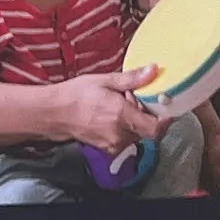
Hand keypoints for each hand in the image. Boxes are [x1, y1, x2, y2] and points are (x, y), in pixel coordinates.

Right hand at [46, 73, 167, 154]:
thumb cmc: (76, 95)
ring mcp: (115, 144)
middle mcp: (120, 134)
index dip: (165, 119)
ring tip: (120, 106)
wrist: (54, 113)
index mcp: (121, 116)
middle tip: (134, 99)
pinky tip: (113, 116)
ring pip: (138, 134)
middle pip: (148, 129)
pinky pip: (127, 139)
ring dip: (136, 121)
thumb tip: (154, 70)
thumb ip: (132, 79)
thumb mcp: (105, 80)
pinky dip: (126, 128)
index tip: (164, 106)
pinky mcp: (109, 149)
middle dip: (147, 115)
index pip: (156, 128)